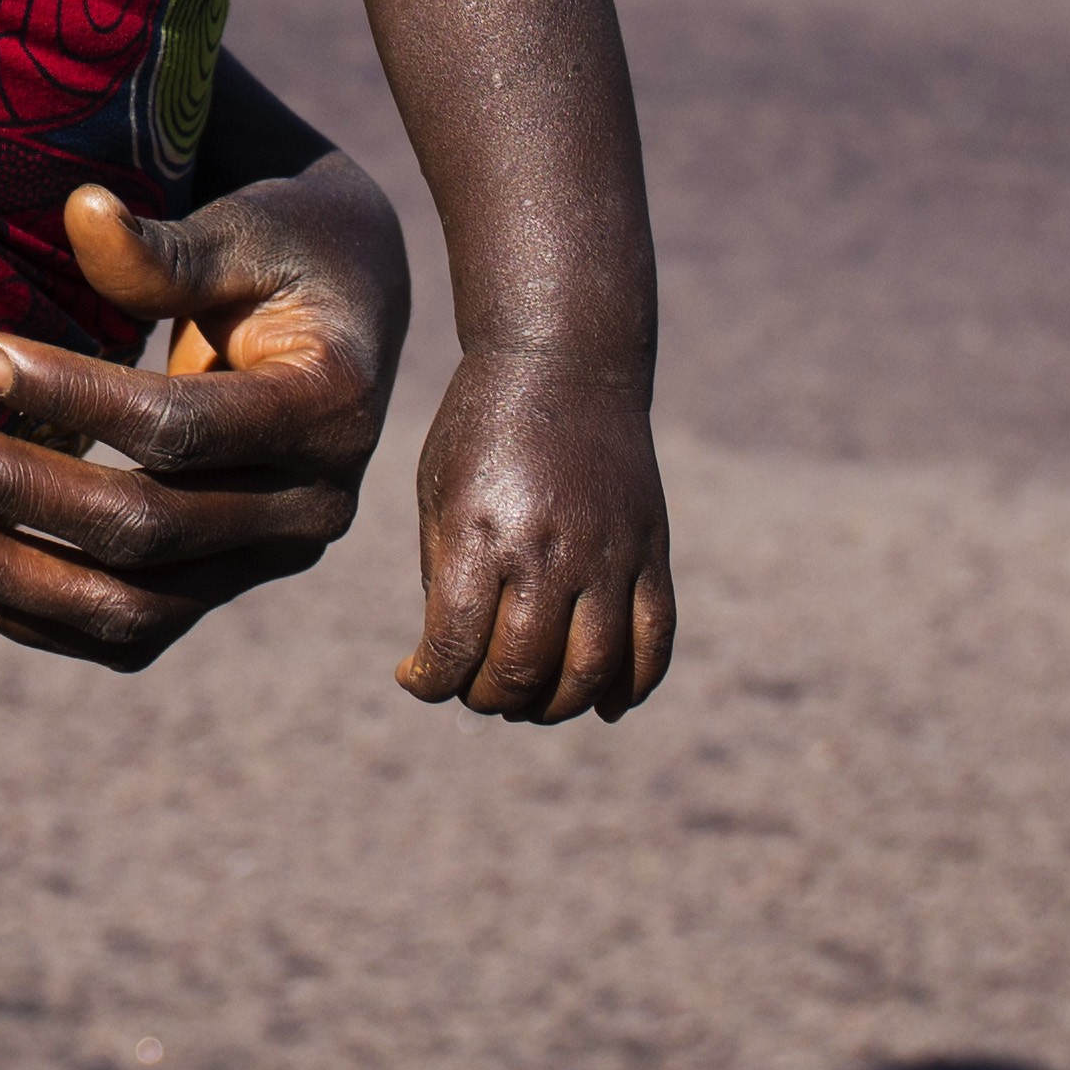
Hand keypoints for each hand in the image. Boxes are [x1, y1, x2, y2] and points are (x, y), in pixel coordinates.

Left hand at [0, 162, 411, 667]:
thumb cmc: (286, 251)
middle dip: (13, 489)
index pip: (177, 426)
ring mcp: (268, 562)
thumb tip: (81, 212)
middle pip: (145, 531)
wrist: (342, 315)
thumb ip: (168, 248)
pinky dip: (38, 615)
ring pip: (129, 609)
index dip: (68, 395)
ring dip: (6, 573)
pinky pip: (129, 631)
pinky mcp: (224, 587)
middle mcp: (310, 508)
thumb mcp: (245, 230)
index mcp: (327, 409)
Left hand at [399, 345, 673, 718]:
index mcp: (479, 530)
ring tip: (527, 700)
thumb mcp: (438, 488)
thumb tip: (450, 657)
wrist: (564, 363)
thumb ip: (443, 572)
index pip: (454, 644)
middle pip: (521, 668)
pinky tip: (602, 703)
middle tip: (473, 690)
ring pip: (590, 670)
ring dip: (554, 706)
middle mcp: (547, 547)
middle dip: (486, 697)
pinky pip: (654, 641)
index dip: (429, 680)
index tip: (416, 677)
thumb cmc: (483, 426)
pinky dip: (631, 686)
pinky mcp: (651, 550)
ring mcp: (609, 552)